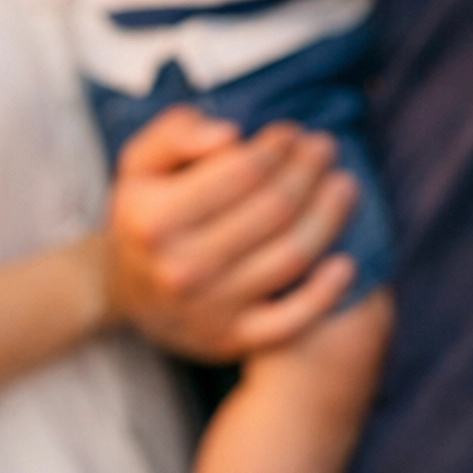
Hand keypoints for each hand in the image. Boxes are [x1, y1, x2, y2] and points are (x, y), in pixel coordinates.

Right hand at [104, 106, 359, 358]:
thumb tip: (230, 134)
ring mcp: (208, 309)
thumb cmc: (145, 211)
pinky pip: (290, 322)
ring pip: (289, 257)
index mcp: (155, 219)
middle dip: (308, 172)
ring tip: (344, 185)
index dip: (276, 148)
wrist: (125, 289)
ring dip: (327, 217)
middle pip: (272, 211)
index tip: (292, 132)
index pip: (241, 173)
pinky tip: (347, 263)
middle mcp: (181, 269)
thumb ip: (178, 133)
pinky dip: (324, 295)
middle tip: (325, 148)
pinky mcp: (231, 340)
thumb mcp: (141, 161)